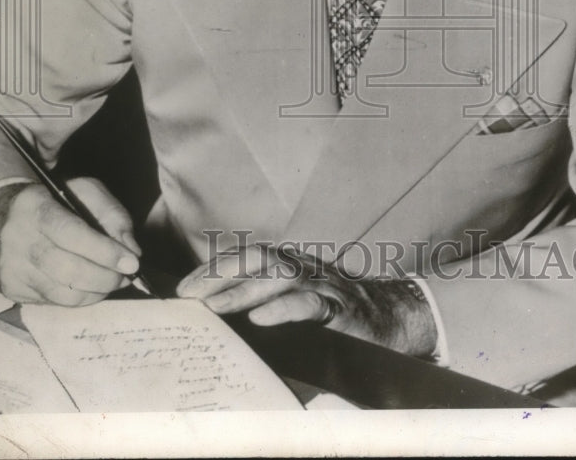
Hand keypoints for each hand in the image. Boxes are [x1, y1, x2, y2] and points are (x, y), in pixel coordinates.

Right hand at [0, 178, 141, 305]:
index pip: (70, 233)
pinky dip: (80, 297)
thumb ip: (112, 214)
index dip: (104, 251)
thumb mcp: (85, 190)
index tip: (132, 262)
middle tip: (127, 275)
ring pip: (62, 293)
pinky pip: (55, 302)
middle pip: (67, 270)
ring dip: (97, 291)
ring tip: (114, 280)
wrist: (1, 216)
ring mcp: (12, 269)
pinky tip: (91, 285)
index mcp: (34, 208)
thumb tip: (131, 250)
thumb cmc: (54, 201)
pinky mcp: (13, 290)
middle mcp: (17, 241)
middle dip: (105, 277)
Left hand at [177, 245, 436, 356]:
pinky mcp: (340, 308)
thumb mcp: (301, 298)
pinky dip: (284, 309)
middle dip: (219, 273)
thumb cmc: (338, 311)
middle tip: (188, 295)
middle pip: (257, 258)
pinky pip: (310, 304)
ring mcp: (322, 285)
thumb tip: (221, 312)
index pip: (246, 256)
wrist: (393, 318)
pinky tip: (261, 320)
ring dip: (242, 291)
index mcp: (291, 264)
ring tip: (213, 308)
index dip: (213, 268)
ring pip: (279, 277)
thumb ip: (269, 299)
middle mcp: (303, 268)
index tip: (183, 287)